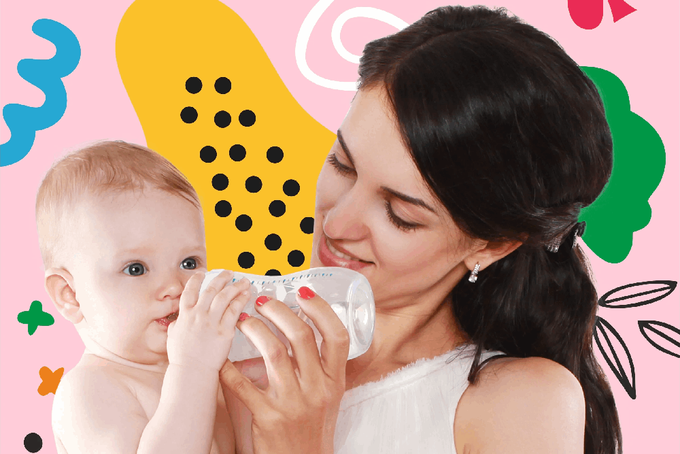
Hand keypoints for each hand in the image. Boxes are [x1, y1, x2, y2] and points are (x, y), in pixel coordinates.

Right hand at [167, 270, 250, 371]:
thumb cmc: (182, 359)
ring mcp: (211, 322)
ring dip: (234, 286)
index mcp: (185, 316)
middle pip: (211, 289)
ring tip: (242, 281)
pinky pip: (234, 311)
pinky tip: (246, 295)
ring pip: (224, 297)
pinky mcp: (224, 331)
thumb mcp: (173, 337)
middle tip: (228, 273)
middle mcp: (198, 315)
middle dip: (221, 278)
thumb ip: (177, 325)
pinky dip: (241, 300)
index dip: (196, 279)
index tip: (202, 273)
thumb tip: (177, 320)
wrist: (191, 372)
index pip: (190, 291)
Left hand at [219, 287, 349, 453]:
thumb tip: (304, 325)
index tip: (303, 293)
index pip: (336, 336)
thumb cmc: (313, 427)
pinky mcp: (267, 417)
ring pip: (272, 352)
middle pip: (300, 336)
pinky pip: (243, 385)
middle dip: (278, 311)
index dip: (321, 310)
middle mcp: (317, 389)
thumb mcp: (328, 396)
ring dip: (254, 329)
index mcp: (334, 381)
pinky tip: (223, 358)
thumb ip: (320, 366)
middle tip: (263, 301)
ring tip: (243, 320)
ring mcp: (292, 403)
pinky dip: (230, 368)